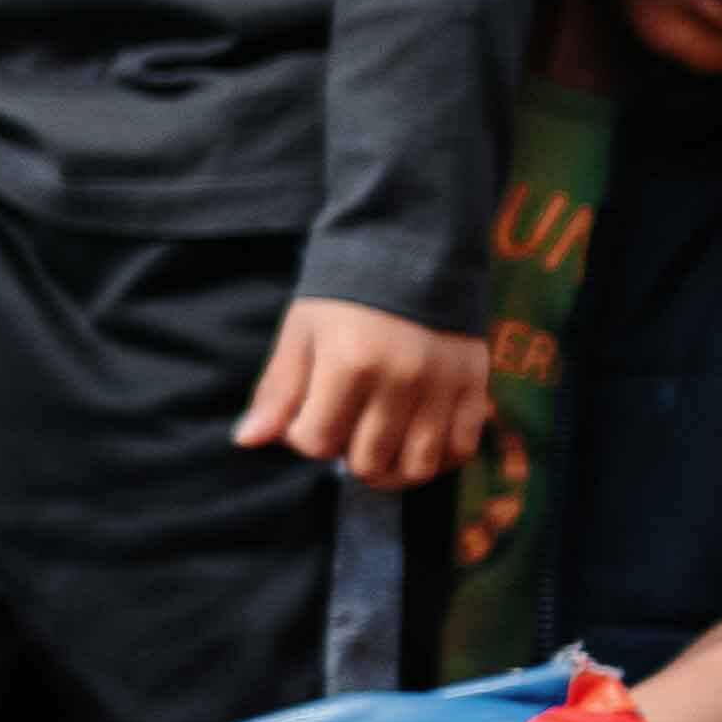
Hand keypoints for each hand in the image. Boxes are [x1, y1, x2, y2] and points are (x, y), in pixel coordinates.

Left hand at [236, 291, 492, 489]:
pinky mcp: (475, 386)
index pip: (317, 442)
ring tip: (375, 443)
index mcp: (350, 363)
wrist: (413, 253)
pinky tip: (413, 444)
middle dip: (344, 452)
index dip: (303, 437)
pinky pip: (460, 450)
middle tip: (343, 423)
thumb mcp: (301, 333)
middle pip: (367, 461)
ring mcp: (444, 386)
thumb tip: (247, 440)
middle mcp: (402, 379)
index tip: (307, 413)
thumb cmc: (344, 297)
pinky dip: (436, 460)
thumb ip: (278, 390)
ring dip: (388, 468)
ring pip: (415, 467)